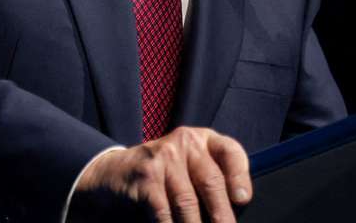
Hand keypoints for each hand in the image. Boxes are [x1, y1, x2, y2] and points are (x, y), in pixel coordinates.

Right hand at [69, 127, 252, 221]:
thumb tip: (233, 212)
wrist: (113, 174)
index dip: (239, 176)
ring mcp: (163, 157)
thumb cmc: (163, 177)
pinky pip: (164, 212)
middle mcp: (185, 143)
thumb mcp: (188, 167)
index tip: (243, 200)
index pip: (230, 152)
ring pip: (188, 203)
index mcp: (202, 140)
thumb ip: (211, 181)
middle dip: (222, 216)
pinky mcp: (145, 177)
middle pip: (211, 181)